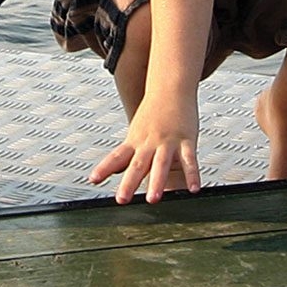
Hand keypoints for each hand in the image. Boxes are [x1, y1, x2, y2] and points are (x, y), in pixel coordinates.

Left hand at [88, 96, 202, 204]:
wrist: (171, 88)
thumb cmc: (154, 112)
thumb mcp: (135, 132)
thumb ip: (126, 154)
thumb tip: (113, 170)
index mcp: (135, 141)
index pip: (116, 156)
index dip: (104, 168)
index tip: (93, 180)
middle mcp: (149, 142)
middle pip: (137, 164)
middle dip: (129, 183)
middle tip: (122, 199)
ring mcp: (168, 141)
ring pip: (161, 163)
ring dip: (157, 181)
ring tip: (153, 199)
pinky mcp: (186, 140)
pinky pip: (190, 160)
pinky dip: (192, 175)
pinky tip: (193, 189)